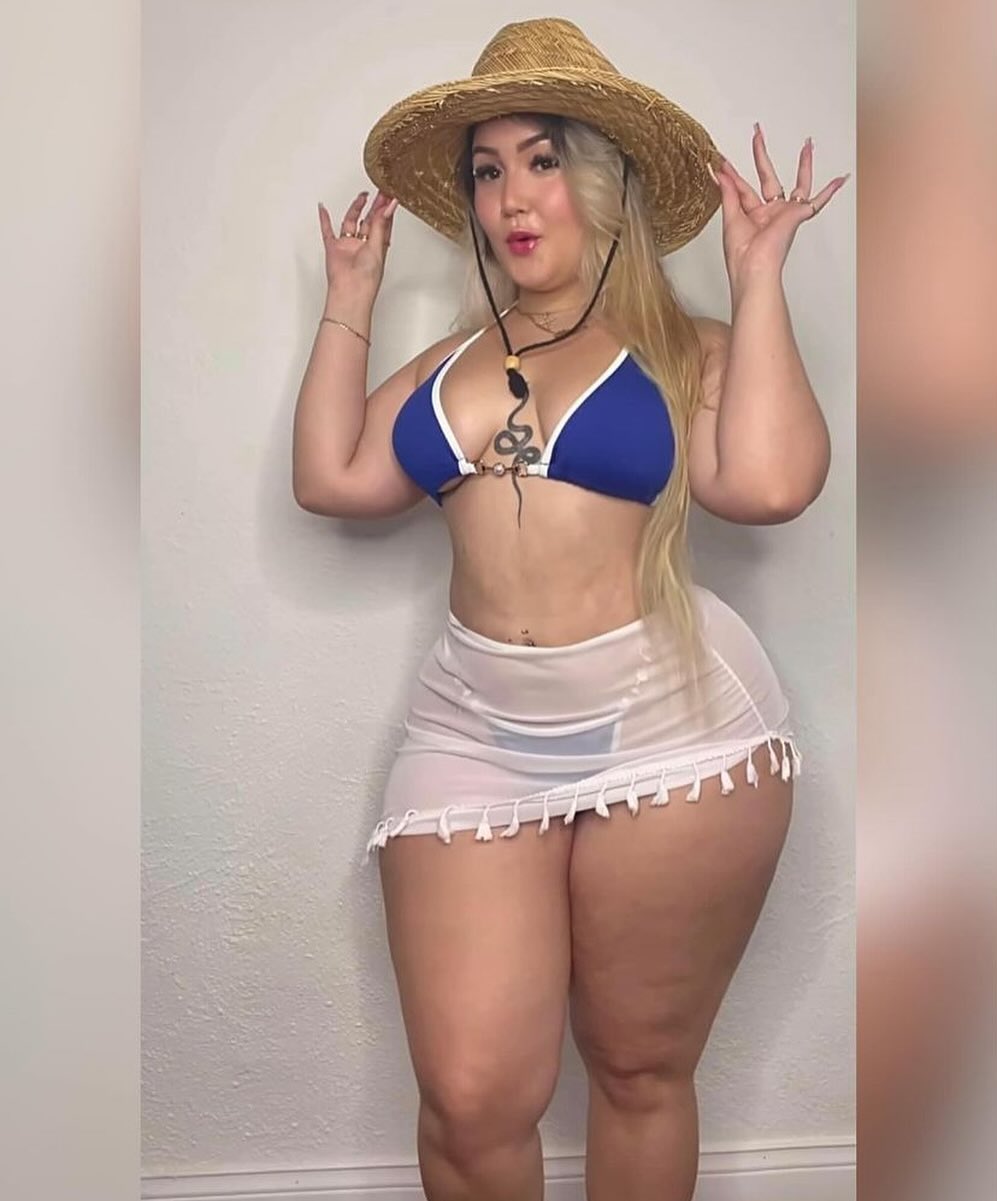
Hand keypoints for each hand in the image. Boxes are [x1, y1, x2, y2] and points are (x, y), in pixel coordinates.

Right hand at [318, 189, 398, 293]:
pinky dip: (324, 219)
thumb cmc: (367, 278)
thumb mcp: (377, 247)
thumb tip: (387, 207)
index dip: (386, 210)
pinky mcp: (334, 248)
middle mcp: (363, 245)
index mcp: (377, 246)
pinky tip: (323, 209)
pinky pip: (327, 231)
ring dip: (356, 208)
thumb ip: (380, 225)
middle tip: (380, 190)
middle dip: (374, 205)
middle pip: (369, 220)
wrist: (350, 290)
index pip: (383, 224)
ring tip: (362, 196)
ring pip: (351, 222)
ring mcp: (348, 246)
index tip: (391, 195)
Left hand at [710, 125, 847, 285]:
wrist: (755, 266)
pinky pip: (819, 201)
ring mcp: (785, 213)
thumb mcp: (730, 218)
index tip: (723, 160)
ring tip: (807, 144)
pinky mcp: (798, 215)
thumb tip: (720, 172)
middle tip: (757, 133)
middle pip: (768, 177)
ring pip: (799, 183)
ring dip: (804, 164)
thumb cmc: (742, 254)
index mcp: (752, 216)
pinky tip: (841, 178)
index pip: (742, 188)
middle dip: (762, 154)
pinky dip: (831, 191)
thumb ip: (728, 193)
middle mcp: (770, 213)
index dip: (732, 174)